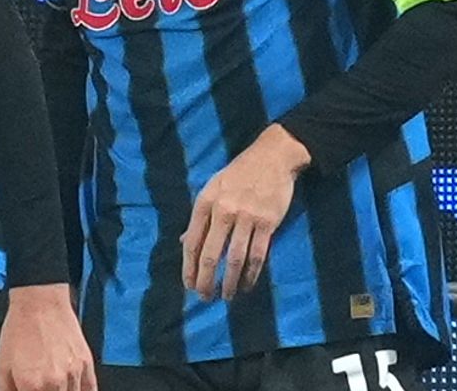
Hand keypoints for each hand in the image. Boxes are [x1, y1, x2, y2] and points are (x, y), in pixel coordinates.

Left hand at [0, 284, 95, 390]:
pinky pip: (90, 390)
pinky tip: (69, 387)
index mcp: (31, 385)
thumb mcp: (2, 363)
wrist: (40, 302)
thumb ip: (7, 389)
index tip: (27, 390)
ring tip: (51, 383)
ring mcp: (73, 375)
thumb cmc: (21, 327)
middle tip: (38, 386)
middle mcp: (55, 382)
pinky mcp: (86, 366)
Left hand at [182, 123, 308, 299]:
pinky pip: (258, 255)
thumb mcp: (211, 189)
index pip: (192, 241)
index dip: (189, 266)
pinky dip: (252, 274)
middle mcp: (223, 211)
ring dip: (230, 281)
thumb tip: (185, 242)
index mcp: (205, 203)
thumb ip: (200, 217)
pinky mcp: (268, 223)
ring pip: (235, 258)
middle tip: (204, 297)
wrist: (271, 158)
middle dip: (206, 279)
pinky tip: (248, 285)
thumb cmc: (238, 174)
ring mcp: (246, 218)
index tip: (188, 285)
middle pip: (211, 254)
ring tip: (227, 296)